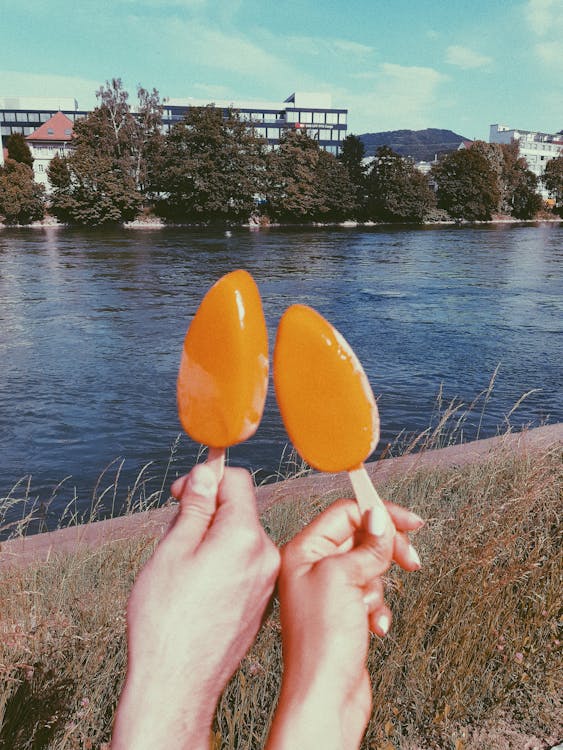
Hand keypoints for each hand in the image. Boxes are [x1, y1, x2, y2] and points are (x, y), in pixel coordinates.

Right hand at [112, 464, 279, 749]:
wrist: (178, 685)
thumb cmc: (167, 617)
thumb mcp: (172, 550)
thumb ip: (194, 506)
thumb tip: (206, 474)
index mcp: (245, 536)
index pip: (237, 482)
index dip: (206, 480)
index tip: (180, 493)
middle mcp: (265, 555)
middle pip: (238, 512)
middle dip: (206, 514)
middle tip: (173, 538)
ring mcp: (267, 582)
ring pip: (239, 540)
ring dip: (212, 541)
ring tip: (182, 571)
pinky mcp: (262, 602)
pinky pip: (244, 566)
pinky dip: (222, 564)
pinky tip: (197, 590)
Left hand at [267, 498, 422, 749]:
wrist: (325, 699)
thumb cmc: (321, 641)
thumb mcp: (344, 578)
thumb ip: (366, 545)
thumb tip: (380, 517)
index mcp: (303, 551)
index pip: (345, 513)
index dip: (379, 514)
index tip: (412, 523)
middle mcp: (312, 567)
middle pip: (360, 538)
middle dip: (386, 550)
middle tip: (411, 560)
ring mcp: (328, 591)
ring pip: (369, 567)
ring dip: (379, 585)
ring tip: (372, 606)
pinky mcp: (343, 613)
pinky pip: (370, 595)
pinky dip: (378, 607)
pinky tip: (375, 625)